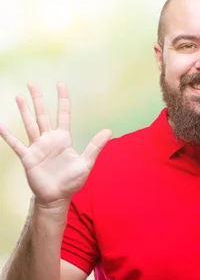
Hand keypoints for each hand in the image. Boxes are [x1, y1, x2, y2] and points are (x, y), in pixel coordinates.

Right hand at [0, 82, 111, 207]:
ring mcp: (37, 147)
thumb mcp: (86, 162)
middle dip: (37, 99)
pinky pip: (16, 144)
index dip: (62, 100)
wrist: (57, 197)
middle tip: (32, 83)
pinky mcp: (28, 157)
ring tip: (18, 97)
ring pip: (29, 124)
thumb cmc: (72, 180)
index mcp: (63, 138)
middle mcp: (49, 139)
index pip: (63, 114)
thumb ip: (95, 146)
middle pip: (42, 115)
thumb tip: (109, 130)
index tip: (60, 85)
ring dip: (24, 111)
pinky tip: (0, 125)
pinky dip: (8, 135)